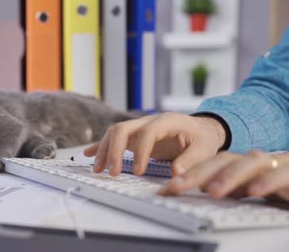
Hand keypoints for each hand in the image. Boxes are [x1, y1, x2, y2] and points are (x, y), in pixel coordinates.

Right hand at [84, 113, 226, 175]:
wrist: (202, 129)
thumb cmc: (203, 138)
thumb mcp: (205, 149)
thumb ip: (191, 160)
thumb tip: (176, 172)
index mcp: (166, 121)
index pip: (147, 133)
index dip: (141, 152)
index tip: (139, 171)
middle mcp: (148, 121)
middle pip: (123, 129)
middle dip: (114, 150)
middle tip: (113, 172)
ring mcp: (139, 127)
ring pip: (115, 133)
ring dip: (104, 150)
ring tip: (98, 169)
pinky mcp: (135, 135)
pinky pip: (114, 137)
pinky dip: (101, 146)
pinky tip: (88, 153)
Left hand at [159, 151, 288, 200]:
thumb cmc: (274, 184)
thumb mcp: (242, 189)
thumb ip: (221, 187)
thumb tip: (192, 191)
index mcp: (236, 163)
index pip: (207, 165)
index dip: (186, 175)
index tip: (166, 190)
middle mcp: (250, 161)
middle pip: (221, 161)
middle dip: (197, 174)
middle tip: (177, 187)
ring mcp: (272, 164)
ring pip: (248, 164)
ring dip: (229, 177)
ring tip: (212, 191)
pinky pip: (279, 174)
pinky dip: (266, 181)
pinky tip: (254, 191)